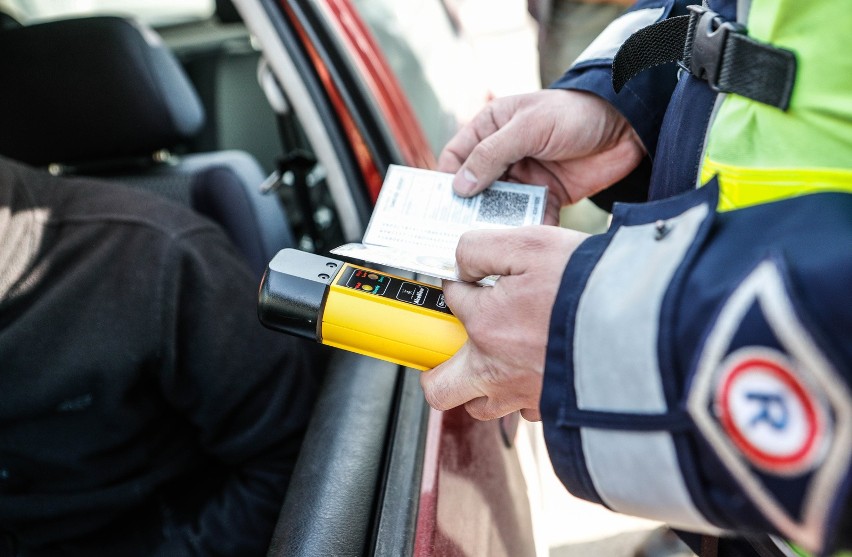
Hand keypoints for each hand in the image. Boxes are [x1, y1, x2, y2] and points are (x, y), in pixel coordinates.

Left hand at [420, 225, 588, 420]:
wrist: (644, 328)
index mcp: (486, 325)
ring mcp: (524, 396)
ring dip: (481, 386)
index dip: (462, 284)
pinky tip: (541, 370)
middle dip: (438, 370)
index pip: (452, 301)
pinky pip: (525, 413)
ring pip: (482, 406)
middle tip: (453, 349)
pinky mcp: (554, 411)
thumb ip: (481, 248)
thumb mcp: (530, 245)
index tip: (476, 280)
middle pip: (441, 387)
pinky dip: (525, 395)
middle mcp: (497, 369)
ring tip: (500, 360)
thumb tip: (460, 263)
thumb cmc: (588, 286)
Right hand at [439, 89, 644, 224]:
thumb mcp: (528, 127)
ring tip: (491, 239)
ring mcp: (525, 176)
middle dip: (469, 208)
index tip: (440, 206)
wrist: (628, 126)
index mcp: (491, 128)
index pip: (456, 157)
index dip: (446, 181)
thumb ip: (492, 154)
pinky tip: (523, 239)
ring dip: (497, 221)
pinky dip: (526, 228)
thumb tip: (460, 185)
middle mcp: (503, 154)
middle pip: (474, 187)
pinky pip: (528, 216)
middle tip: (460, 232)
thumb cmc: (575, 113)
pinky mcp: (546, 195)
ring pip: (500, 205)